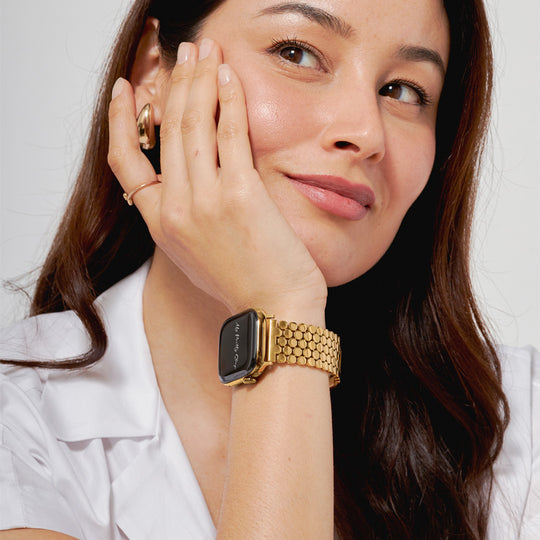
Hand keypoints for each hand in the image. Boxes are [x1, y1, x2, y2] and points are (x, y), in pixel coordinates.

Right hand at [108, 39, 326, 316]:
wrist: (274, 314)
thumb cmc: (244, 284)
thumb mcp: (199, 252)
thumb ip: (186, 214)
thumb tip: (195, 174)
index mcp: (160, 225)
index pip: (125, 162)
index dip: (122, 121)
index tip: (127, 90)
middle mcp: (175, 209)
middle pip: (166, 131)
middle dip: (176, 82)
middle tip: (186, 52)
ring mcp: (205, 201)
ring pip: (193, 124)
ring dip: (200, 79)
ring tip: (207, 50)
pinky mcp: (240, 195)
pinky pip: (230, 133)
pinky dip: (229, 100)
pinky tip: (230, 75)